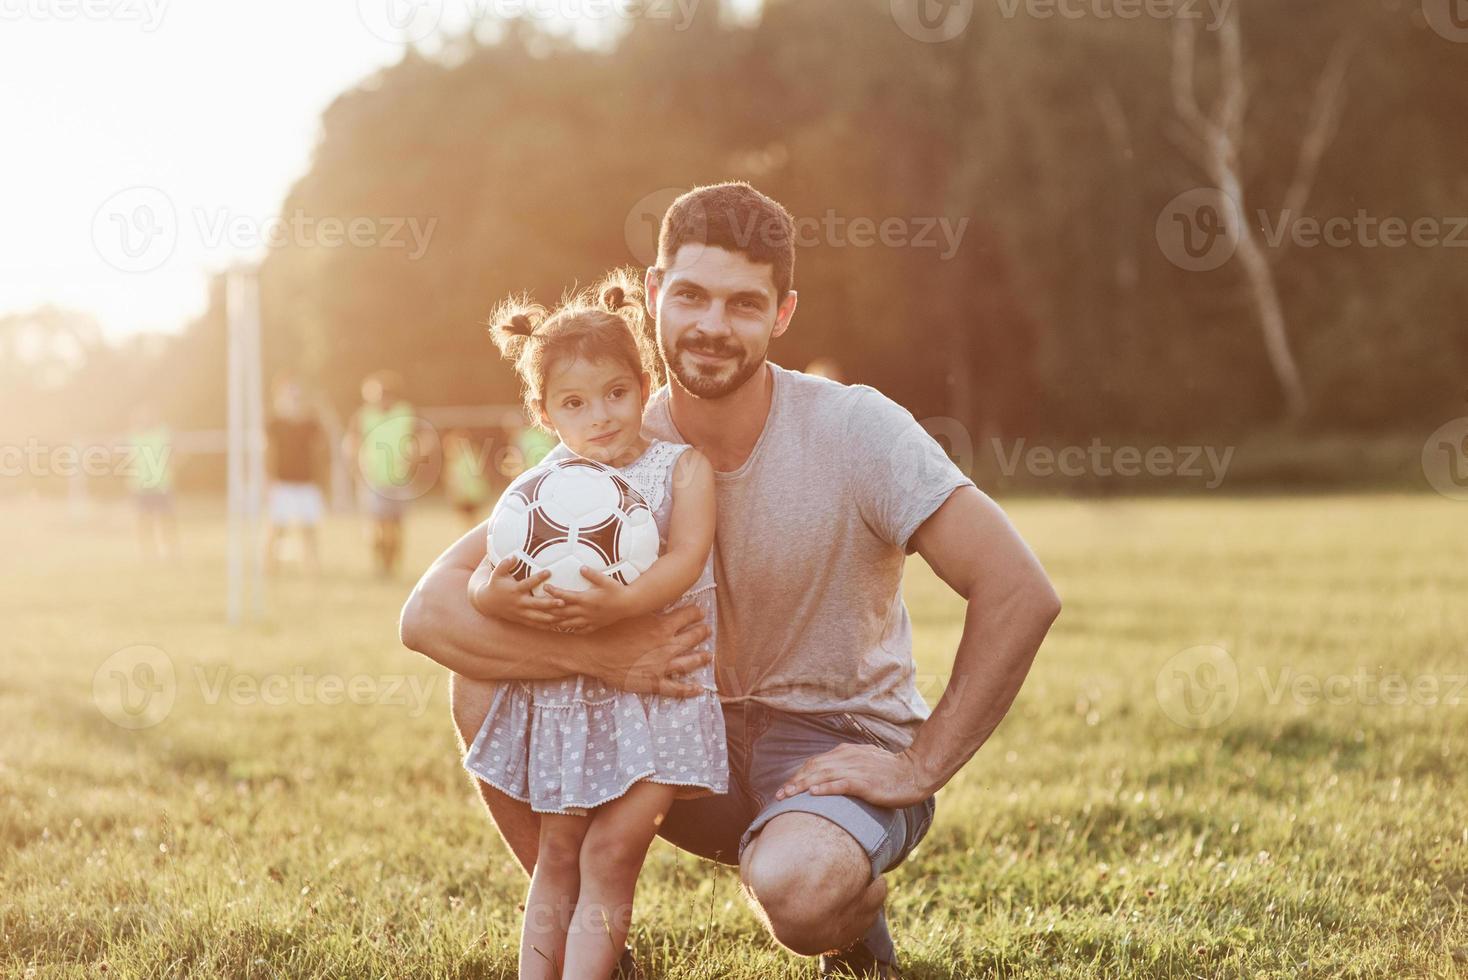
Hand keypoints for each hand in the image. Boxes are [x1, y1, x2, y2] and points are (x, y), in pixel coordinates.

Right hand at [472, 557, 562, 628]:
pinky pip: (536, 624)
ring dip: (552, 617)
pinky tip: (559, 625)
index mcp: (515, 590)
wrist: (487, 603)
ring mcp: (521, 613)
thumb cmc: (495, 585)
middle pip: (537, 604)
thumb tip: (514, 555)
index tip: (549, 571)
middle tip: (563, 601)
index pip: (528, 583)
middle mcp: (519, 603)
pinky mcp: (522, 620)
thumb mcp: (497, 573)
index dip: (538, 578)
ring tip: (566, 615)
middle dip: (550, 604)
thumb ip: (505, 564)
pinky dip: (547, 625)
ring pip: (538, 617)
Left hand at [543, 567, 632, 632]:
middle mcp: (584, 612)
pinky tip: (564, 629)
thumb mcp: (605, 580)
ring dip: (555, 622)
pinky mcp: (594, 625)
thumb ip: (592, 574)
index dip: (553, 592)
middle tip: (537, 605)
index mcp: (586, 600)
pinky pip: (579, 630)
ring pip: (567, 623)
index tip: (545, 586)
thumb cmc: (617, 590)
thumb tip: (581, 567)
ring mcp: (588, 620)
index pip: (565, 596)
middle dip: (548, 609)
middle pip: (561, 612)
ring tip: (544, 620)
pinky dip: (570, 630)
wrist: (629, 605)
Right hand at [590, 605, 712, 697]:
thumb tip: (662, 603)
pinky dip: (689, 689)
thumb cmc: (610, 630)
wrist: (594, 651)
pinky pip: (676, 688)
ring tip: (709, 655)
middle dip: (701, 632)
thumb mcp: (633, 613)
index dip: (695, 613)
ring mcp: (662, 665)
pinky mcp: (654, 682)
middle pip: (692, 637)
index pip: (687, 616)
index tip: (699, 612)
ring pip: (689, 662)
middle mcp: (667, 645)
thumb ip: (651, 611)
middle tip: (707, 630)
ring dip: (701, 658)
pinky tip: (699, 689)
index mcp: (662, 626)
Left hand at [774, 745, 931, 808]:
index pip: (816, 762)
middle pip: (814, 768)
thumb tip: (832, 776)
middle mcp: (848, 758)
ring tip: (788, 795)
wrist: (914, 772)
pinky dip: (826, 788)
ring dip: (802, 785)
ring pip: (822, 775)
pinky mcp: (865, 783)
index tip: (786, 788)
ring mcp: (856, 769)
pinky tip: (813, 794)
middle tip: (779, 795)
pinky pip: (841, 784)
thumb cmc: (891, 771)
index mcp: (847, 752)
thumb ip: (849, 765)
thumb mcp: (866, 762)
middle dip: (795, 781)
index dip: (799, 774)